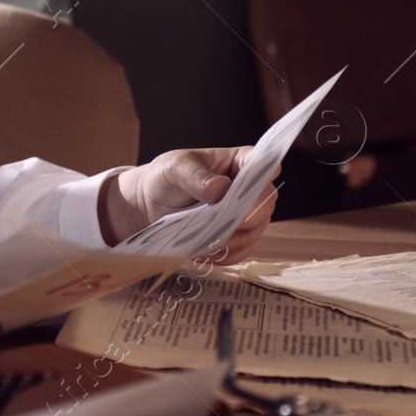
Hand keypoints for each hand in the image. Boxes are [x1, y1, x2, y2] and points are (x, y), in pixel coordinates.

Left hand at [97, 146, 279, 262]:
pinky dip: (224, 253)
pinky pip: (242, 252)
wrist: (149, 205)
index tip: (246, 189)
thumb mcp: (176, 168)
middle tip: (221, 219)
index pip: (265, 164)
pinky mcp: (237, 239)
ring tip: (204, 234)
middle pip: (266, 204)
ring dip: (232, 237)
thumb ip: (197, 176)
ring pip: (255, 231)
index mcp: (239, 162)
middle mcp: (249, 190)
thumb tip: (220, 187)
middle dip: (246, 215)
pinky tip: (203, 247)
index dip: (264, 175)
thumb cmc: (166, 178)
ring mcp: (246, 216)